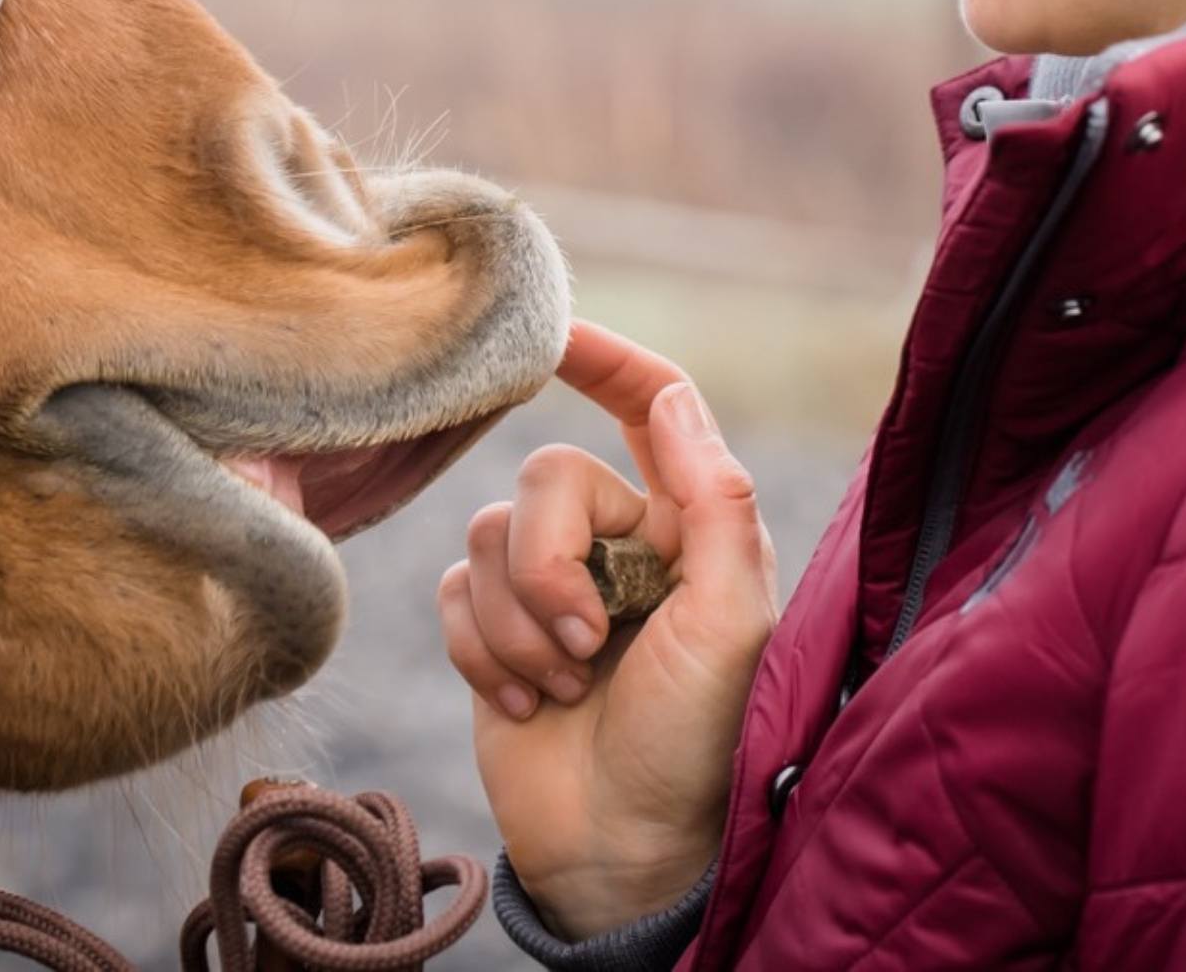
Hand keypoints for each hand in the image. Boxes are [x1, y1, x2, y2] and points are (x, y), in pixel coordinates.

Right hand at [438, 318, 777, 940]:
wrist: (625, 852)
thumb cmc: (698, 738)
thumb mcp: (731, 618)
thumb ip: (714, 498)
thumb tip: (673, 393)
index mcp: (686, 519)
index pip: (648, 403)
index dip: (606, 357)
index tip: (554, 333)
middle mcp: (617, 539)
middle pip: (545, 478)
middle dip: (554, 565)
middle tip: (594, 643)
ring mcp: (551, 585)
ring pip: (490, 536)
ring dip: (524, 626)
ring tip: (571, 687)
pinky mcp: (495, 633)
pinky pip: (454, 593)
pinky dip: (487, 654)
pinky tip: (532, 708)